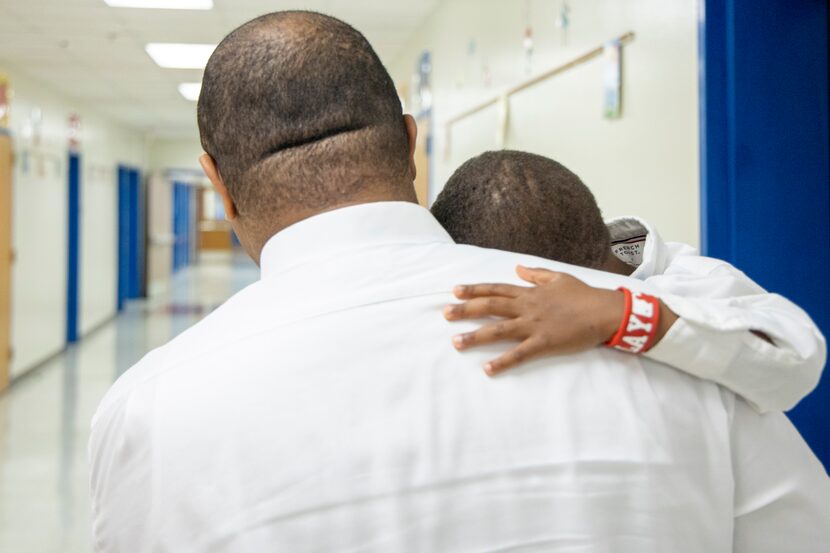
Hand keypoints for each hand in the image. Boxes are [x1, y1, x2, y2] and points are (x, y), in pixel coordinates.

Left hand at [443, 265, 627, 375]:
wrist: (605, 311)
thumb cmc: (584, 295)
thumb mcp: (558, 278)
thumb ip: (536, 274)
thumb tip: (517, 267)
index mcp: (530, 293)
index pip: (496, 290)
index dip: (475, 290)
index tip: (455, 291)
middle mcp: (527, 307)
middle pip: (490, 307)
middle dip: (466, 310)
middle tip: (445, 314)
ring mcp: (534, 325)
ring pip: (499, 330)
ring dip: (476, 336)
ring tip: (456, 342)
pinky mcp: (544, 343)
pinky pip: (520, 353)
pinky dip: (503, 362)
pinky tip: (487, 369)